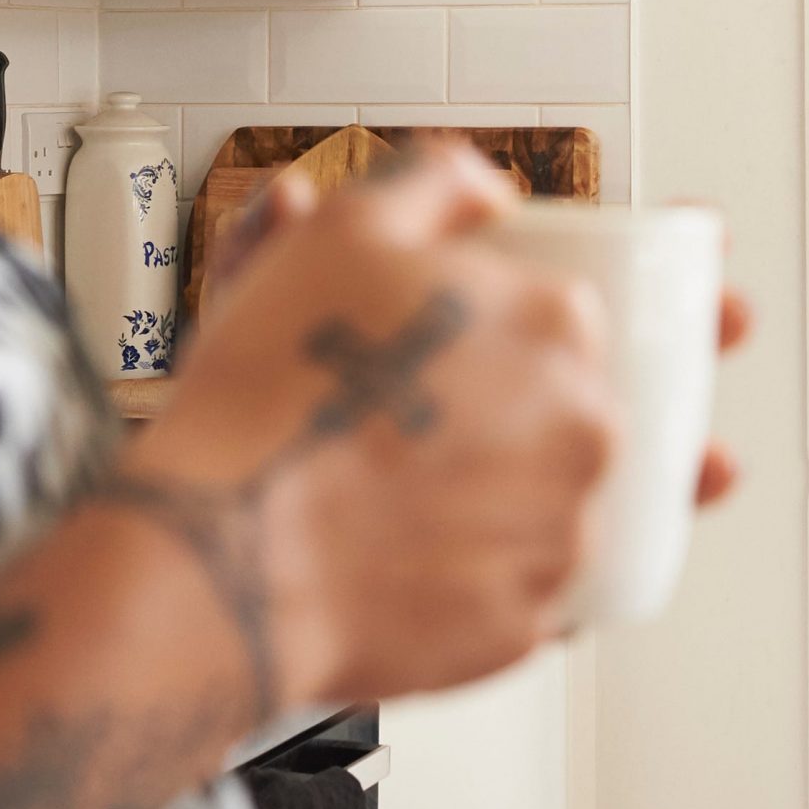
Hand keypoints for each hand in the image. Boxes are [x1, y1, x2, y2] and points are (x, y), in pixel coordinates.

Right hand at [127, 148, 743, 714]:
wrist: (221, 551)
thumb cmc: (274, 392)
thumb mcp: (342, 231)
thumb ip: (436, 185)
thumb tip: (489, 187)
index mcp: (558, 323)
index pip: (575, 314)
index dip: (517, 326)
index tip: (484, 349)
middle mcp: (586, 430)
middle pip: (574, 409)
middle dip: (515, 413)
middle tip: (426, 421)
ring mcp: (564, 535)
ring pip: (554, 501)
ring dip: (501, 493)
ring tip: (402, 488)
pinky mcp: (528, 624)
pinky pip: (519, 587)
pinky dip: (474, 571)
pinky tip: (403, 552)